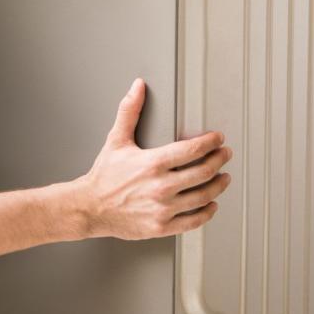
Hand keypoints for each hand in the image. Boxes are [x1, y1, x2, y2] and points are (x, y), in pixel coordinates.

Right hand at [73, 78, 231, 239]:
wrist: (89, 208)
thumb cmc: (103, 177)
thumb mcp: (116, 140)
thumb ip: (129, 111)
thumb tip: (137, 87)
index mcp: (152, 163)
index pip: (192, 150)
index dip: (211, 142)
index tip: (218, 139)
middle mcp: (160, 187)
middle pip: (203, 172)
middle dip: (219, 160)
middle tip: (225, 154)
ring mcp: (162, 208)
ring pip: (203, 196)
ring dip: (218, 185)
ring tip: (223, 177)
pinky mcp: (161, 226)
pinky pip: (193, 221)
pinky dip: (207, 212)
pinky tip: (211, 205)